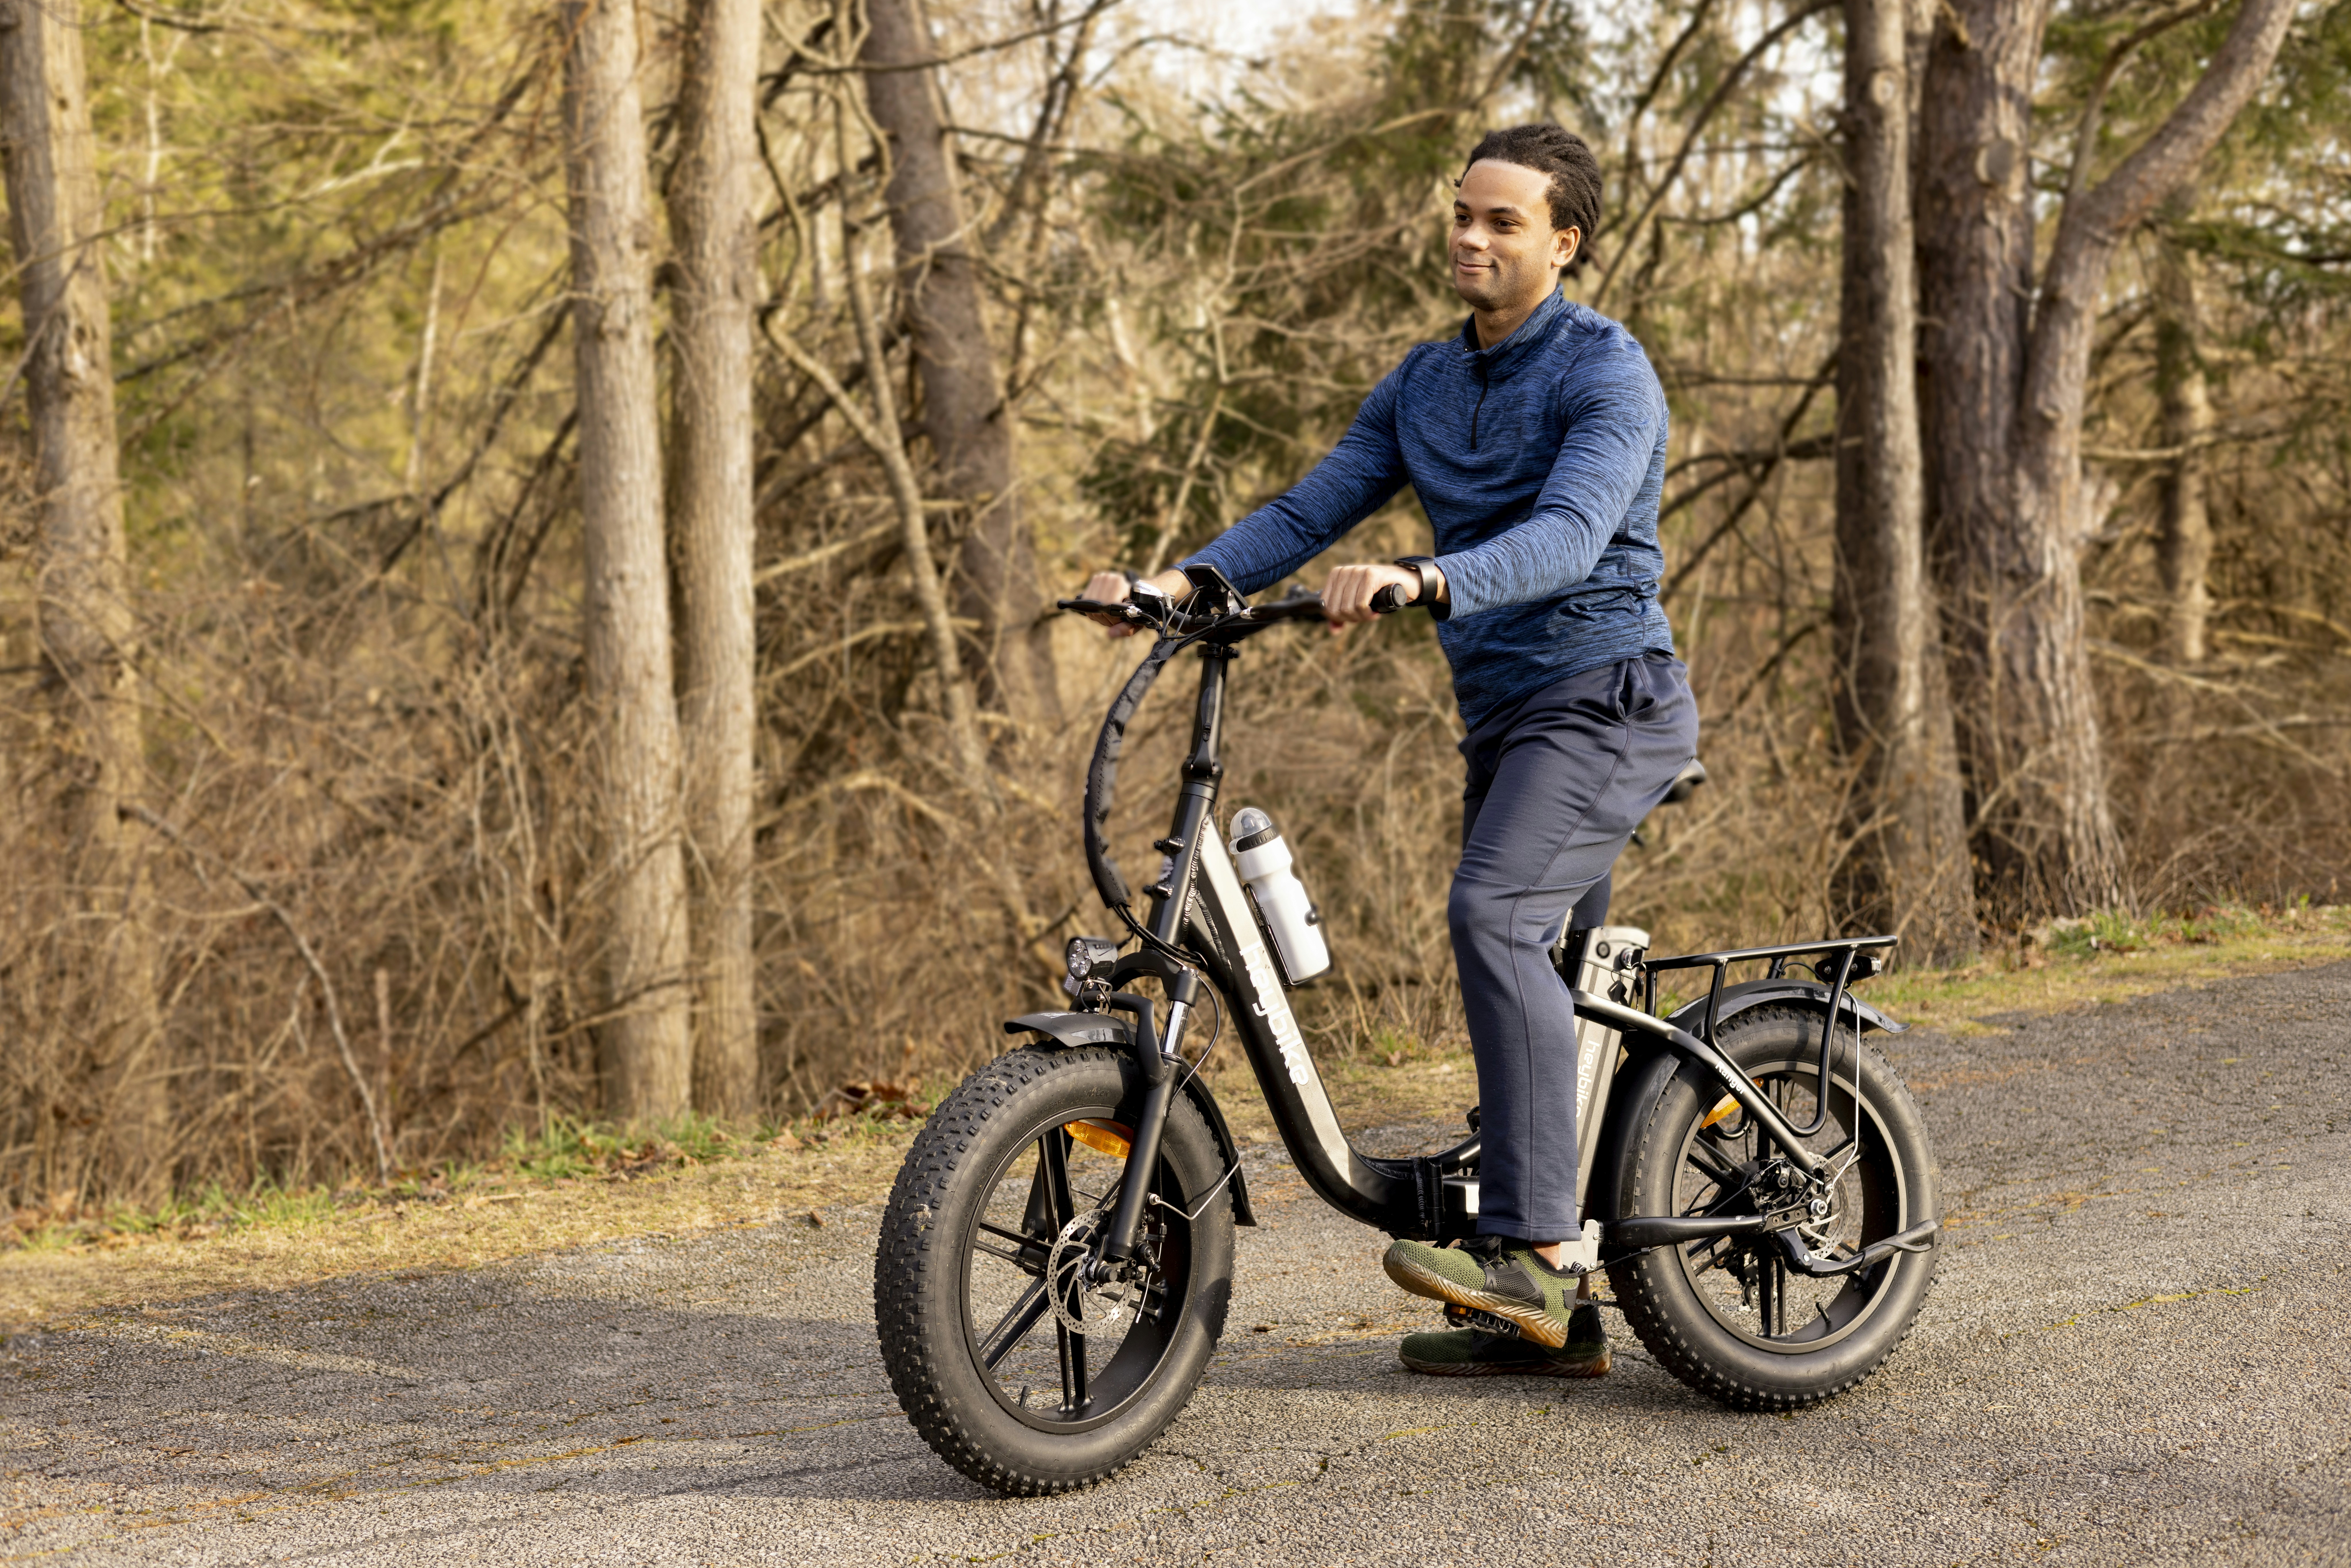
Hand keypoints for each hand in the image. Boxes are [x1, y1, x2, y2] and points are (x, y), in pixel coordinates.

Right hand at [1077, 567, 1188, 637]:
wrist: (1145, 590)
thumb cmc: (1142, 607)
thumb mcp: (1137, 621)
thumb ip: (1125, 628)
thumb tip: (1110, 634)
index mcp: (1120, 585)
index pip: (1107, 609)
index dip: (1112, 620)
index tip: (1120, 622)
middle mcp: (1109, 578)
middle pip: (1097, 608)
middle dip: (1105, 619)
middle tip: (1116, 620)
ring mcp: (1101, 577)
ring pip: (1091, 605)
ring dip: (1099, 615)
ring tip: (1111, 614)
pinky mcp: (1096, 579)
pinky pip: (1087, 600)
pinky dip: (1094, 608)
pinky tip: (1104, 608)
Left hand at [1319, 561, 1443, 628]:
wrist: (1405, 582)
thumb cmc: (1379, 593)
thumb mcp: (1357, 604)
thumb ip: (1342, 616)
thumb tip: (1333, 630)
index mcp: (1336, 574)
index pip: (1325, 606)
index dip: (1339, 618)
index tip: (1354, 615)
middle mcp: (1345, 571)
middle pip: (1336, 609)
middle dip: (1351, 618)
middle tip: (1365, 615)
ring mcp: (1357, 571)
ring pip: (1347, 608)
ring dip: (1361, 617)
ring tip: (1371, 612)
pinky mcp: (1371, 575)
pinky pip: (1360, 605)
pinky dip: (1368, 614)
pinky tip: (1375, 611)